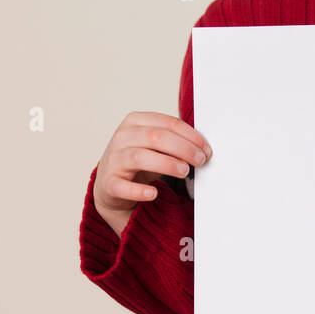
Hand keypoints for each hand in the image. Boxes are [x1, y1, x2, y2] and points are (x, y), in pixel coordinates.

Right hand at [93, 111, 211, 236]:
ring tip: (184, 171)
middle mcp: (123, 136)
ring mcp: (113, 159)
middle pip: (156, 136)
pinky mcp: (108, 183)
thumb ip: (174, 141)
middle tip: (200, 160)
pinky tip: (153, 193)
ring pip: (140, 157)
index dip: (191, 136)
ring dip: (166, 164)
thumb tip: (202, 147)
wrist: (110, 184)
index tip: (206, 149)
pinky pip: (122, 186)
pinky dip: (138, 190)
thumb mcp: (155, 145)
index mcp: (136, 121)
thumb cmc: (138, 160)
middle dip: (183, 148)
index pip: (168, 123)